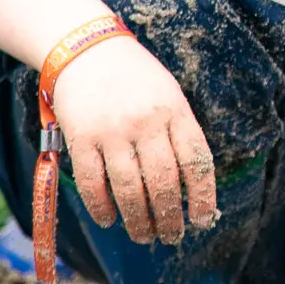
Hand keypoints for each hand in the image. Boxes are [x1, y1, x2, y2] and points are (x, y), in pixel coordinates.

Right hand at [47, 36, 217, 244]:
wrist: (86, 47)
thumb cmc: (136, 76)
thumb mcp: (169, 95)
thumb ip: (179, 133)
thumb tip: (192, 186)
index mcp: (176, 111)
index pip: (197, 163)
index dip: (203, 197)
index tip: (203, 220)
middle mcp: (147, 123)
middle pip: (164, 183)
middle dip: (170, 218)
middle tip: (171, 236)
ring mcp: (112, 131)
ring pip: (130, 190)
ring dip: (139, 221)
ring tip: (144, 235)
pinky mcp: (81, 137)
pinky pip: (92, 183)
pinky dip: (102, 207)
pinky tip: (110, 219)